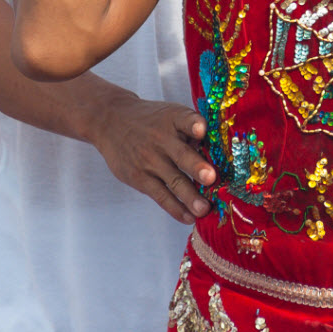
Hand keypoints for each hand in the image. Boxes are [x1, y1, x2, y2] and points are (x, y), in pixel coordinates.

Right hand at [82, 85, 214, 224]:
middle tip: (211, 177)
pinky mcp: (139, 178)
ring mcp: (149, 160)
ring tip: (204, 209)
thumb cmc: (151, 121)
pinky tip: (189, 217)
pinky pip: (161, 196)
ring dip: (190, 196)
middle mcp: (161, 139)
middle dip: (197, 167)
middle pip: (181, 154)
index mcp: (173, 119)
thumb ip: (192, 129)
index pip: (185, 119)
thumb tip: (220, 151)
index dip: (194, 124)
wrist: (111, 122)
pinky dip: (176, 208)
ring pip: (173, 181)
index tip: (202, 130)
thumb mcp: (169, 114)